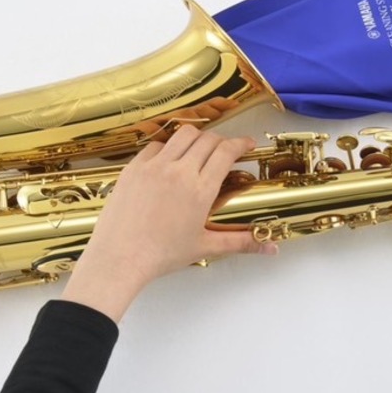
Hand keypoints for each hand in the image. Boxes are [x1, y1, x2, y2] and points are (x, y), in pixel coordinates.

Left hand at [60, 125, 276, 321]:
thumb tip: (271, 248)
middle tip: (225, 151)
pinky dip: (168, 148)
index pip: (226, 151)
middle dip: (221, 141)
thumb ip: (241, 242)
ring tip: (199, 150)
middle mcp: (179, 171)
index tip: (248, 144)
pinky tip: (169, 161)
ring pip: (182, 134)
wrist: (120, 258)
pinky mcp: (133, 168)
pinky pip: (155, 146)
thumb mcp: (205, 246)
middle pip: (207, 139)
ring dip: (196, 138)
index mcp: (200, 189)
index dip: (241, 143)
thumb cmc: (161, 255)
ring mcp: (154, 166)